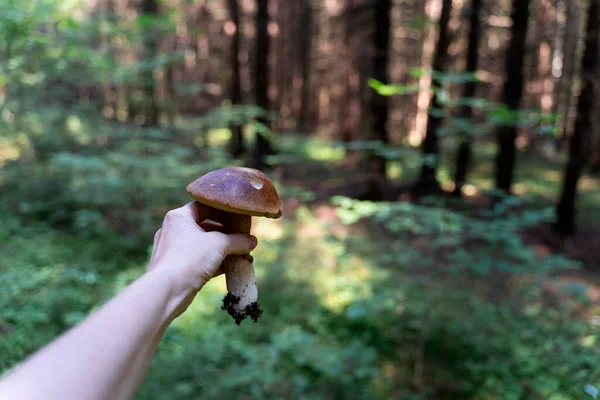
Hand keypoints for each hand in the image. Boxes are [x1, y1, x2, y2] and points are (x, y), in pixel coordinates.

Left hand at [148, 202, 256, 317]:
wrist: (166, 292)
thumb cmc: (189, 259)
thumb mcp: (219, 245)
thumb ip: (238, 240)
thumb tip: (252, 241)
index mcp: (179, 217)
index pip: (204, 206)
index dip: (223, 210)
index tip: (239, 217)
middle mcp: (174, 230)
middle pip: (205, 225)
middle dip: (226, 233)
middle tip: (242, 236)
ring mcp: (174, 250)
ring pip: (203, 245)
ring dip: (222, 249)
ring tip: (240, 253)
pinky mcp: (177, 267)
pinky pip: (199, 260)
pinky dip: (214, 262)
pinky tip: (231, 267)